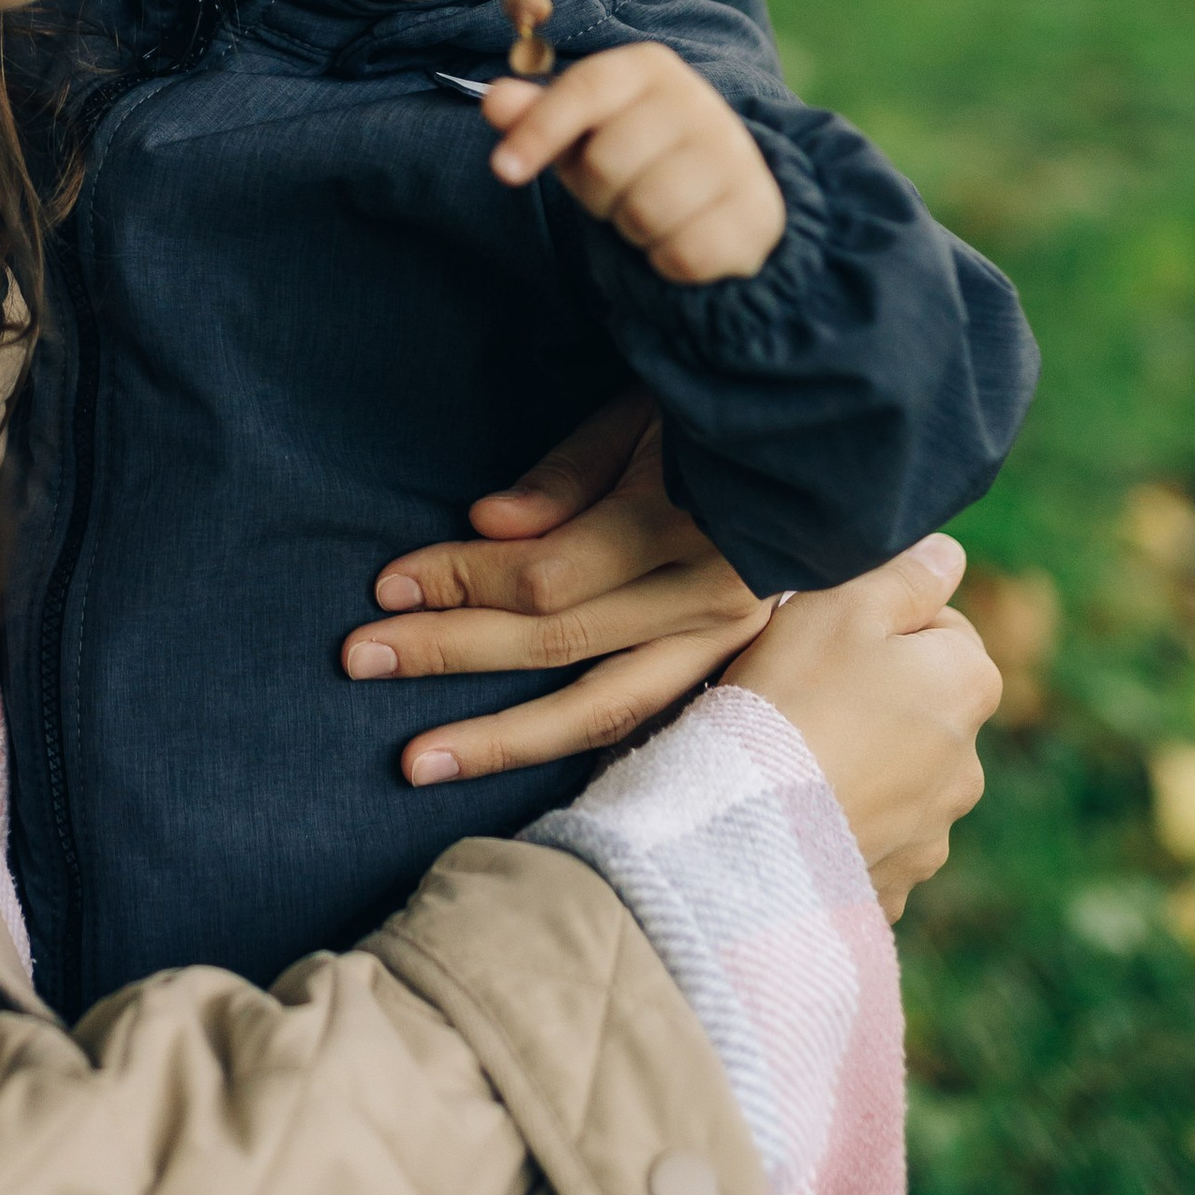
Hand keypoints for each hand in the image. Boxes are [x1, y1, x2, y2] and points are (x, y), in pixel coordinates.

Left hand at [344, 390, 776, 787]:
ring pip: (603, 709)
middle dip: (450, 651)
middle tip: (360, 657)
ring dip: (501, 738)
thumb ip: (569, 473)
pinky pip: (649, 727)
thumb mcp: (648, 413)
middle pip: (557, 643)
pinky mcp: (734, 676)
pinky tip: (516, 781)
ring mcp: (728, 648)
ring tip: (414, 762)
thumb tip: (485, 526)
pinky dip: (581, 755)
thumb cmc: (720, 416)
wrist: (835, 452)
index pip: (548, 576)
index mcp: (687, 522)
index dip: (459, 580)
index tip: (386, 585)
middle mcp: (710, 598)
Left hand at [485, 41, 786, 283]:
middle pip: (606, 160)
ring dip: (631, 227)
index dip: (539, 131)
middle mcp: (698, 101)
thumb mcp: (581, 132)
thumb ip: (537, 115)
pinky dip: (666, 260)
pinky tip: (679, 237)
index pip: (585, 89)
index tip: (503, 171)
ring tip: (649, 210)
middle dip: (596, 192)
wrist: (726, 197)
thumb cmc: (636, 156)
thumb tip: (494, 99)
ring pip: (643, 211)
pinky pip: (681, 253)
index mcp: (649, 67)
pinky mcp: (756, 213)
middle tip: (617, 189)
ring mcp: (735, 157)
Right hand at [726, 535, 1001, 915]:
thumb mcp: (842, 604)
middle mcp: (970, 764)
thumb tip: (949, 555)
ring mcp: (934, 831)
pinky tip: (798, 811)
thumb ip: (905, 574)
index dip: (881, 624)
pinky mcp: (896, 882)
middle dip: (877, 697)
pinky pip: (873, 839)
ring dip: (864, 765)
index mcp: (969, 684)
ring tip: (795, 757)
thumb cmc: (794, 695)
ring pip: (900, 777)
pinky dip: (845, 824)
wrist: (753, 825)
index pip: (941, 628)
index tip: (826, 637)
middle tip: (804, 692)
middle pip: (922, 706)